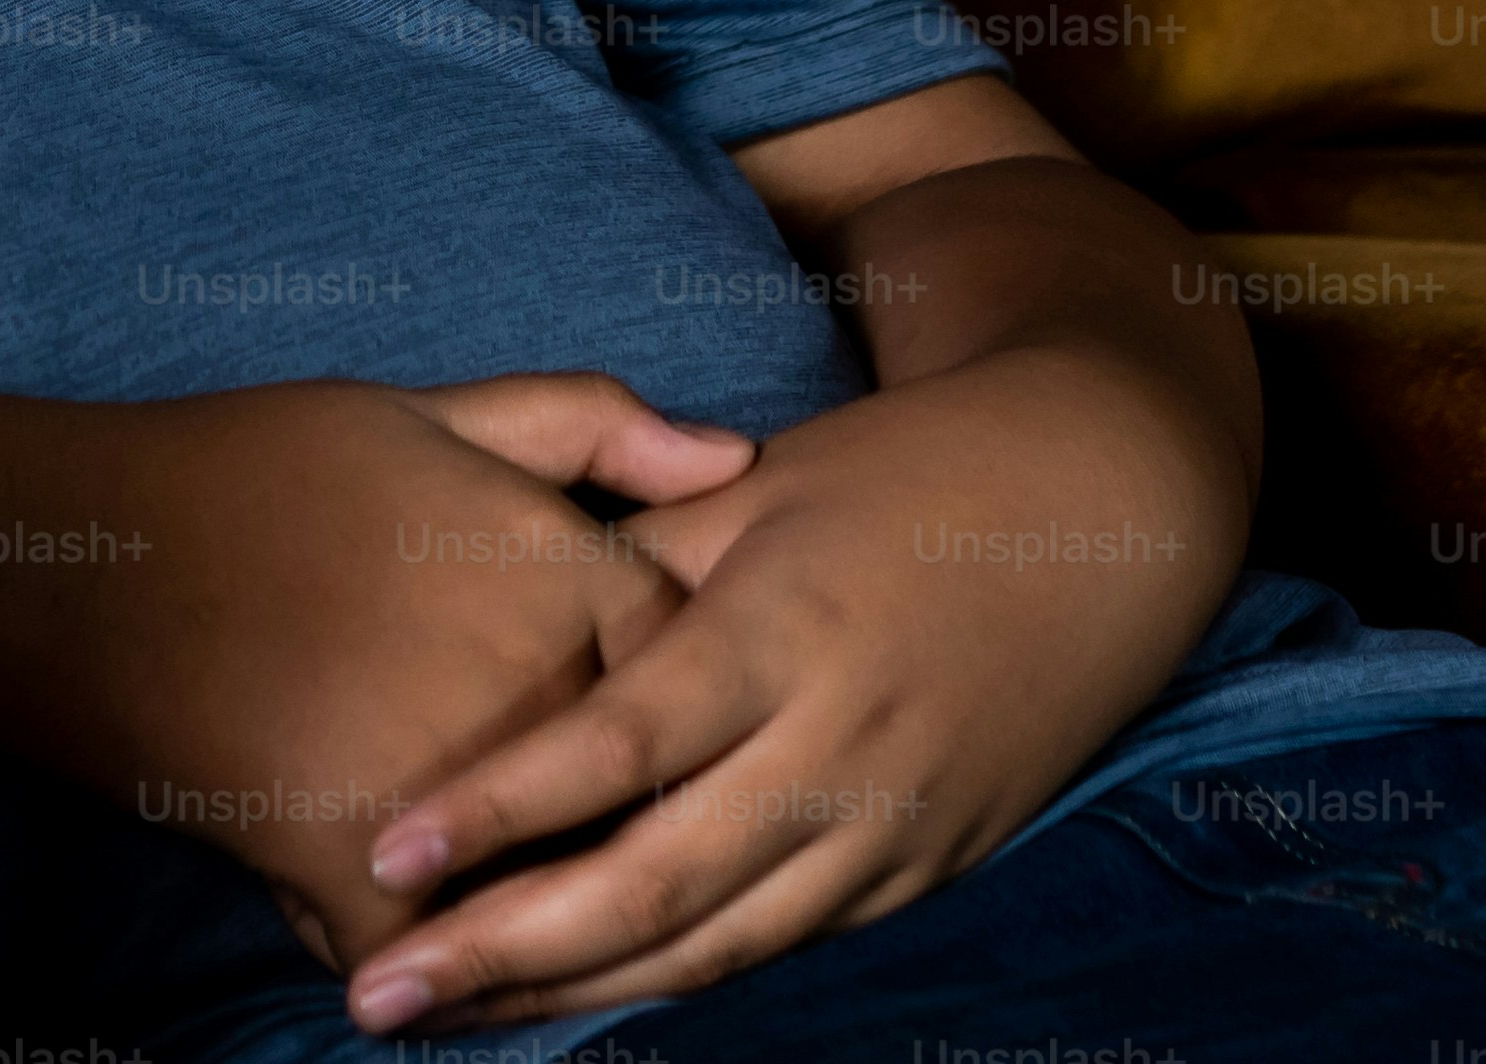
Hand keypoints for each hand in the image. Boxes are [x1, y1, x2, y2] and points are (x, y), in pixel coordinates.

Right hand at [0, 373, 755, 968]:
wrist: (83, 565)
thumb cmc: (253, 472)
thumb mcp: (427, 409)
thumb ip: (588, 425)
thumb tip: (729, 462)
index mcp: (572, 576)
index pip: (701, 675)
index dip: (681, 705)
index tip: (657, 730)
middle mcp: (543, 692)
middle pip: (647, 804)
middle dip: (637, 829)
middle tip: (619, 849)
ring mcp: (462, 796)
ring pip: (562, 900)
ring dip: (556, 923)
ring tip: (535, 922)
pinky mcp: (369, 878)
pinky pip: (446, 963)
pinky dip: (439, 976)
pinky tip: (422, 969)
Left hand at [327, 344, 1241, 1033]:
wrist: (1107, 512)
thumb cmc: (905, 474)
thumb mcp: (758, 481)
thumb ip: (631, 553)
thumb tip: (496, 609)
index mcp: (784, 632)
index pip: (619, 746)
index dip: (498, 809)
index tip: (385, 852)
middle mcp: (840, 747)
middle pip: (655, 886)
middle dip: (505, 952)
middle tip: (377, 991)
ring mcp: (892, 825)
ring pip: (714, 947)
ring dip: (573, 993)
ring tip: (447, 1012)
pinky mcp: (922, 868)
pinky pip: (778, 944)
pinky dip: (672, 977)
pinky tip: (576, 989)